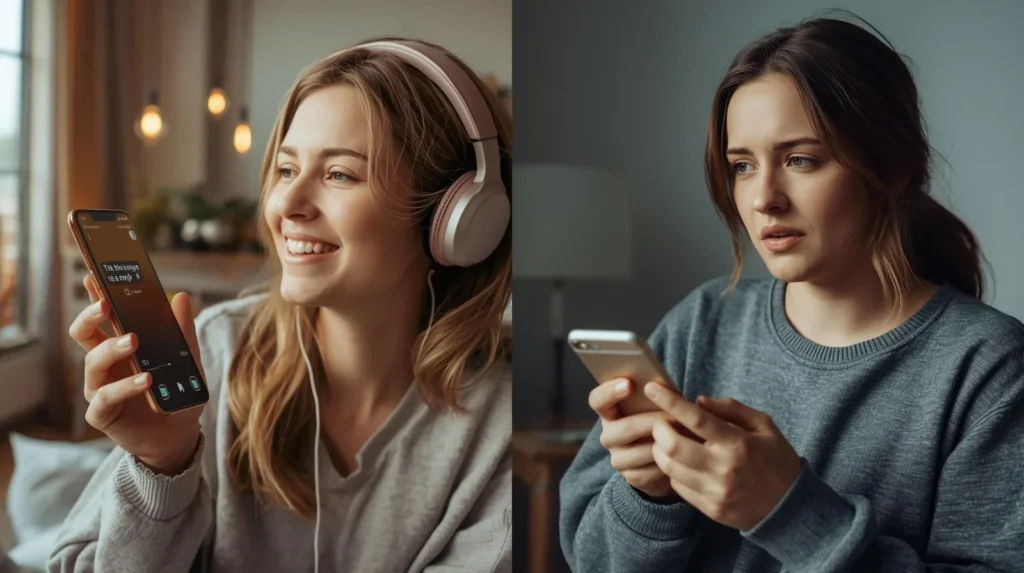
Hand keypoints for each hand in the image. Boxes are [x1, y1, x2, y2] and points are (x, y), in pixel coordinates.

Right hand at [68, 274, 204, 474]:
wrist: (179, 435)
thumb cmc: (176, 395)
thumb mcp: (187, 360)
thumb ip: (183, 331)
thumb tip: (182, 298)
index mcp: (120, 346)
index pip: (103, 316)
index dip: (96, 295)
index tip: (94, 274)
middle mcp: (104, 365)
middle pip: (83, 333)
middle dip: (90, 316)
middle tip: (107, 305)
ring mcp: (99, 388)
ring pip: (92, 362)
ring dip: (113, 348)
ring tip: (135, 341)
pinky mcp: (102, 414)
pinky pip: (106, 397)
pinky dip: (126, 386)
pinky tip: (145, 378)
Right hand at [588, 378, 675, 499]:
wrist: (667, 457)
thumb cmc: (662, 420)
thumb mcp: (657, 405)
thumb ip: (657, 394)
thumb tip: (666, 388)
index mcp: (610, 412)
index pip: (597, 400)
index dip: (609, 391)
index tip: (629, 384)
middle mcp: (609, 435)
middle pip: (624, 427)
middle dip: (652, 421)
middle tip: (675, 416)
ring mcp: (618, 458)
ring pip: (639, 451)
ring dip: (664, 444)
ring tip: (684, 437)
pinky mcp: (631, 477)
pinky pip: (650, 471)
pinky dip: (667, 463)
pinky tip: (680, 457)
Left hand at [643, 382, 801, 530]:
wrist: (791, 507)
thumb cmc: (776, 460)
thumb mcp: (763, 426)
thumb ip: (730, 409)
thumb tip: (697, 401)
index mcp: (738, 443)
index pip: (696, 419)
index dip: (669, 401)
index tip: (652, 388)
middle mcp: (724, 469)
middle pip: (672, 446)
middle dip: (659, 429)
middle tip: (662, 422)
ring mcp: (715, 492)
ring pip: (669, 468)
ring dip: (661, 451)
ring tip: (669, 442)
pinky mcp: (710, 509)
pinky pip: (677, 487)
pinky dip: (672, 471)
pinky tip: (682, 463)